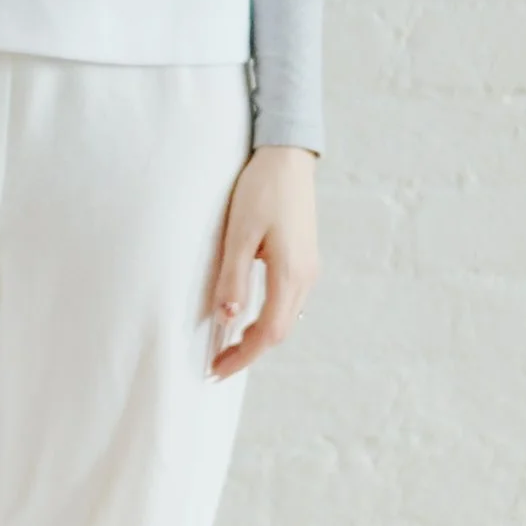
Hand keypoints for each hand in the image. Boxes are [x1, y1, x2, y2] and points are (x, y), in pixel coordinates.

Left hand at [207, 145, 319, 378]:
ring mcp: (309, 268)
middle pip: (280, 332)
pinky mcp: (305, 259)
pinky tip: (248, 314)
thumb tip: (227, 319)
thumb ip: (234, 278)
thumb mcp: (239, 233)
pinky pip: (288, 301)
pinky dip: (268, 317)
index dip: (243, 356)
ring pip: (285, 318)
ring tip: (228, 343)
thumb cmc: (262, 189)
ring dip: (259, 336)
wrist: (288, 156)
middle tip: (217, 362)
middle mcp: (305, 277)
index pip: (268, 333)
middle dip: (249, 351)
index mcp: (290, 274)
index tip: (216, 369)